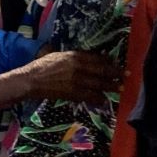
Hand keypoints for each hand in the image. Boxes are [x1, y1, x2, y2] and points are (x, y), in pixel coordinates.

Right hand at [0, 51, 121, 110]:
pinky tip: (103, 100)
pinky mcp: (72, 94)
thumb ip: (73, 57)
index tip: (117, 64)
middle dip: (116, 74)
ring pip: (98, 85)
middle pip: (102, 72)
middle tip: (126, 76)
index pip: (97, 59)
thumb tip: (88, 58)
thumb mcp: (58, 56)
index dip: (109, 62)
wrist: (30, 80)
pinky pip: (89, 96)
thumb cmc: (41, 66)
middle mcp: (78, 68)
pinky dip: (98, 99)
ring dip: (110, 87)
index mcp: (74, 57)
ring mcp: (76, 82)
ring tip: (119, 88)